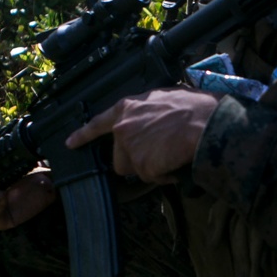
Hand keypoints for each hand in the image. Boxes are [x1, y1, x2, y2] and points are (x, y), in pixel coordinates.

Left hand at [65, 88, 218, 181]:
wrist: (205, 123)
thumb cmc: (193, 107)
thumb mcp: (163, 98)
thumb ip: (147, 111)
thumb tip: (152, 120)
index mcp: (126, 108)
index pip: (97, 123)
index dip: (83, 135)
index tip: (70, 143)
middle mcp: (122, 128)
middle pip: (120, 157)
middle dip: (138, 160)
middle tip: (160, 151)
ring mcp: (130, 148)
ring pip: (136, 170)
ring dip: (151, 168)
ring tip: (171, 154)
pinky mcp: (141, 165)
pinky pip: (152, 178)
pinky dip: (165, 175)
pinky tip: (176, 161)